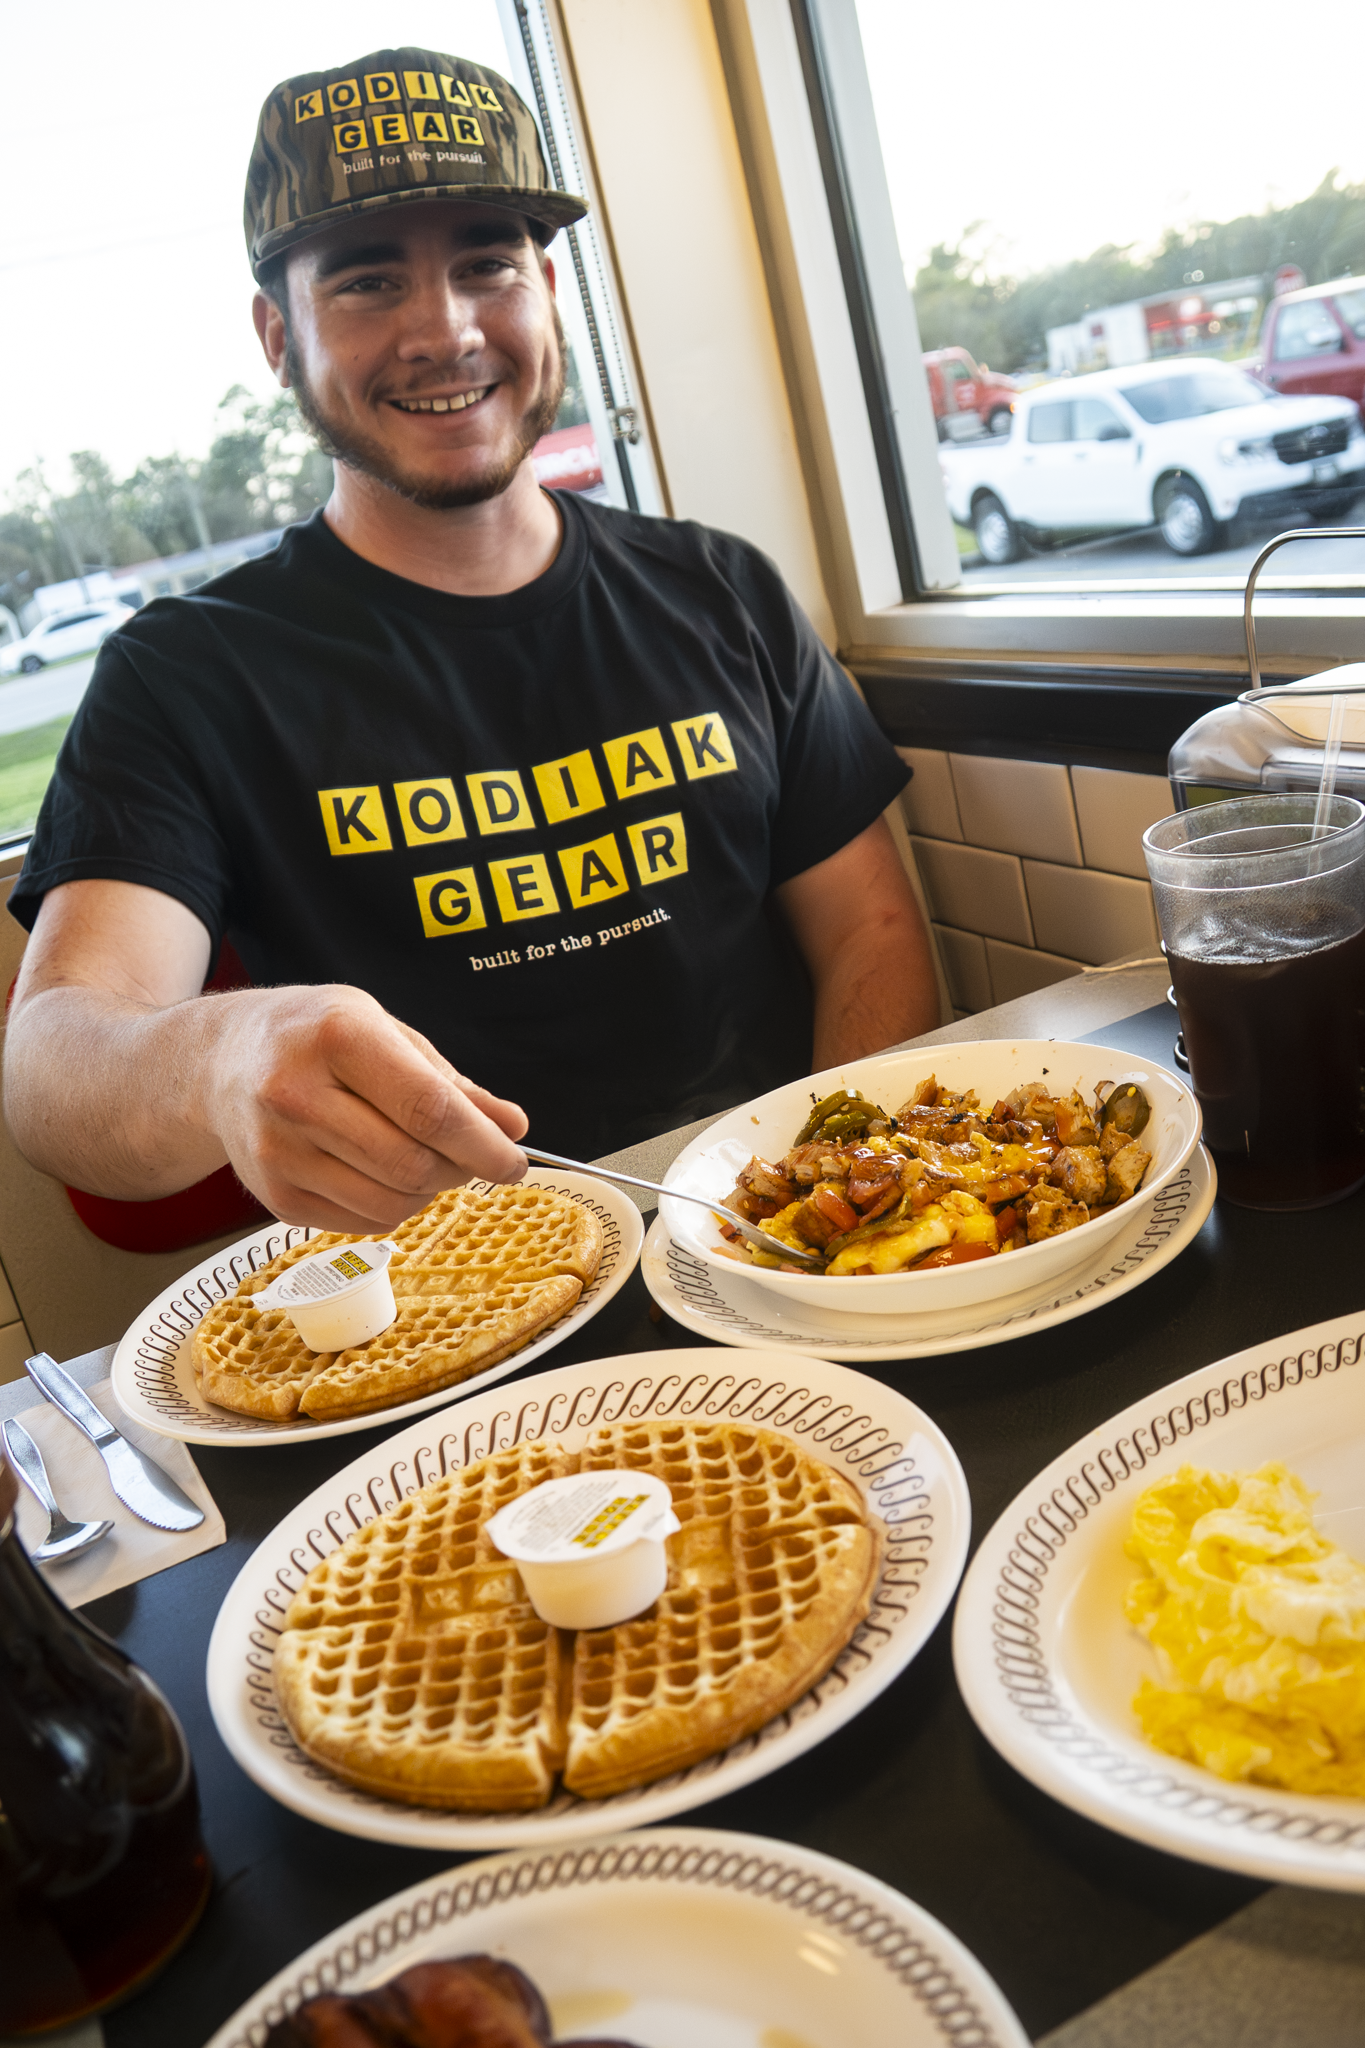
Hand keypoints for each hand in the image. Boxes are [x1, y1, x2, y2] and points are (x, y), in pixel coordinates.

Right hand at [208, 983, 527, 1231]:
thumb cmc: (315, 1037)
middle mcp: (296, 1094)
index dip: (482, 1143)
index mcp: (336, 1036)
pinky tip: (379, 1172)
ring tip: (421, 1158)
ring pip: (391, 1202)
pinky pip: (362, 1222)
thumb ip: (451, 1083)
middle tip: (470, 1156)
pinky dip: (392, 1207)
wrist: (220, 1062)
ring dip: (428, 1191)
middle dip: (459, 1169)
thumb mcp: (385, 1031)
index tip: (514, 1161)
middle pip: (411, 1163)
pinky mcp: (274, 1197)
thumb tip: (511, 1127)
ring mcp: (279, 1151)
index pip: (427, 1107)